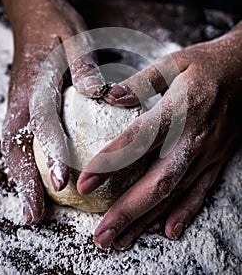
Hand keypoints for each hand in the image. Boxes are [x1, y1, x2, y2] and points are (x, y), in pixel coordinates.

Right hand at [1, 0, 104, 223]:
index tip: (61, 181)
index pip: (41, 121)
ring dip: (21, 177)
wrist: (33, 13)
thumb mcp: (75, 35)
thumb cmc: (57, 25)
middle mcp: (22, 98)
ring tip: (32, 208)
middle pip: (16, 144)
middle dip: (24, 180)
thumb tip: (96, 93)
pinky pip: (20, 138)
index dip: (50, 151)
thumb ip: (84, 64)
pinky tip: (35, 179)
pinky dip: (24, 162)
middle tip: (34, 214)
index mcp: (36, 81)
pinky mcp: (23, 105)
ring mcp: (19, 103)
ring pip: (14, 145)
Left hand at [77, 27, 241, 248]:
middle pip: (158, 181)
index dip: (109, 162)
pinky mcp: (219, 158)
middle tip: (100, 236)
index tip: (84, 183)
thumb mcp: (174, 62)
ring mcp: (209, 152)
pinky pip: (201, 191)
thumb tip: (111, 97)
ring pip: (176, 193)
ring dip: (147, 219)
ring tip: (121, 240)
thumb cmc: (207, 63)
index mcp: (180, 109)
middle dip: (127, 211)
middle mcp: (195, 137)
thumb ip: (142, 80)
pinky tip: (167, 231)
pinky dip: (184, 213)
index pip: (138, 140)